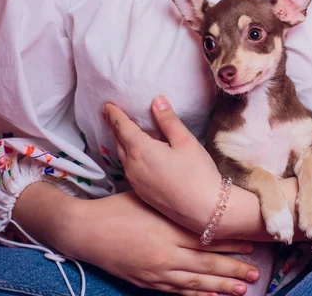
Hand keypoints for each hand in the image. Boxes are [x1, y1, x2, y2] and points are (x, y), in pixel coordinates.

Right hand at [69, 191, 259, 295]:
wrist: (86, 231)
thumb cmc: (117, 208)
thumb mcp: (149, 199)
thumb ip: (173, 205)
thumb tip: (197, 201)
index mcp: (170, 228)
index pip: (208, 239)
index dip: (232, 243)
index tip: (251, 245)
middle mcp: (167, 252)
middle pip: (208, 263)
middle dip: (234, 268)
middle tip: (256, 273)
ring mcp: (157, 271)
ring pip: (196, 281)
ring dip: (221, 285)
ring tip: (243, 289)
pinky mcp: (147, 282)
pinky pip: (177, 291)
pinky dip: (196, 294)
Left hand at [103, 96, 221, 231]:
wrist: (205, 210)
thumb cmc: (198, 173)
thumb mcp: (185, 141)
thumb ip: (168, 120)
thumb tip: (157, 100)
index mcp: (141, 150)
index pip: (122, 127)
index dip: (114, 114)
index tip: (107, 106)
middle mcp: (133, 166)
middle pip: (118, 142)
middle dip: (114, 127)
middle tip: (110, 116)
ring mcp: (136, 182)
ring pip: (123, 157)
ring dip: (120, 143)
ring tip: (122, 133)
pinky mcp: (142, 193)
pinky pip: (129, 169)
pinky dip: (128, 157)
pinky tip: (136, 156)